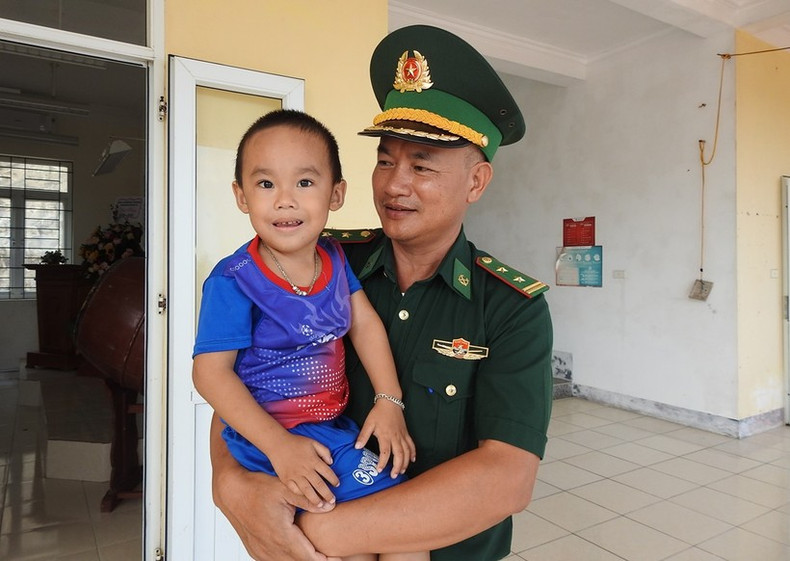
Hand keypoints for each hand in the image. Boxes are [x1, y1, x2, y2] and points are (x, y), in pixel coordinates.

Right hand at [213, 462, 331, 560]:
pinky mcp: (255, 551)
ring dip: (302, 560)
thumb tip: (330, 505)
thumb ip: (308, 499)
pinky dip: (289, 559)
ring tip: (319, 556)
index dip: (324, 560)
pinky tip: (298, 554)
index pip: (307, 556)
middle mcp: (270, 547)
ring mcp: (261, 551)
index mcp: (280, 535)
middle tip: (333, 557)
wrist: (232, 492)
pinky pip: (275, 560)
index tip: (338, 558)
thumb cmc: (257, 488)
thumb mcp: (285, 489)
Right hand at [268, 433, 339, 506]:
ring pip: (307, 490)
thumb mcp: (313, 442)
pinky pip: (295, 490)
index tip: (337, 485)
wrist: (278, 444)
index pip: (327, 472)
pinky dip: (301, 496)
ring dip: (315, 499)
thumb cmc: (297, 443)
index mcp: (313, 460)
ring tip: (321, 506)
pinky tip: (306, 500)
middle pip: (319, 484)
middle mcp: (305, 469)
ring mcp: (295, 475)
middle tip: (333, 501)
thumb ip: (324, 451)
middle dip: (327, 494)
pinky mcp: (286, 479)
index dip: (334, 479)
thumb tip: (331, 462)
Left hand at [356, 401, 416, 477]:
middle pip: (399, 455)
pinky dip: (413, 453)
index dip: (382, 462)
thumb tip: (357, 447)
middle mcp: (396, 437)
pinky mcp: (406, 433)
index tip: (379, 470)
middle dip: (397, 467)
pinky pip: (412, 445)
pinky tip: (412, 460)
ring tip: (402, 471)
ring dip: (405, 462)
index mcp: (386, 435)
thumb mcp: (368, 423)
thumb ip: (363, 435)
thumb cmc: (378, 413)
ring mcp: (402, 435)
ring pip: (407, 452)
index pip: (385, 452)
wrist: (390, 402)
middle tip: (394, 476)